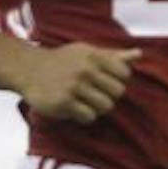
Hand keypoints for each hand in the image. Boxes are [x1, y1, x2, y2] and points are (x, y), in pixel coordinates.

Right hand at [14, 42, 140, 122]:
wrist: (27, 69)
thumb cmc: (61, 61)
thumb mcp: (86, 52)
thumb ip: (113, 55)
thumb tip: (139, 54)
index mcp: (94, 56)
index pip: (124, 74)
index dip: (116, 80)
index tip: (103, 81)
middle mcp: (85, 70)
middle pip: (117, 93)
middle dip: (108, 96)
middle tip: (94, 94)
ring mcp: (74, 87)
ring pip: (105, 107)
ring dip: (97, 108)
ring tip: (84, 103)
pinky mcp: (63, 103)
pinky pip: (88, 117)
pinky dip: (83, 116)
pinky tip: (73, 108)